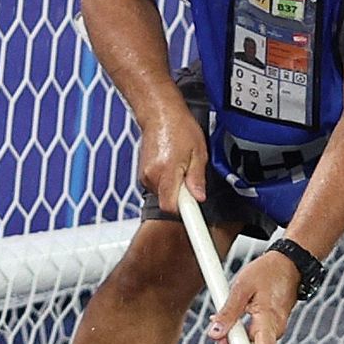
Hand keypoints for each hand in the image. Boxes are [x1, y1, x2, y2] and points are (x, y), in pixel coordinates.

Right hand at [133, 103, 206, 225]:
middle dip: (182, 196)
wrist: (159, 112)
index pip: (172, 207)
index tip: (194, 231)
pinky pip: (158, 186)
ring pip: (164, 195)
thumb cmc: (179, 126)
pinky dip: (167, 181)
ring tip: (180, 164)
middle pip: (169, 203)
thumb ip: (197, 177)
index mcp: (167, 172)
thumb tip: (199, 196)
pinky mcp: (144, 174)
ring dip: (174, 187)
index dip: (185, 217)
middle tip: (190, 177)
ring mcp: (145, 176)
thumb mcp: (198, 152)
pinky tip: (172, 163)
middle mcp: (152, 177)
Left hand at [205, 250, 301, 343]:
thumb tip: (214, 334)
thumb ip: (228, 312)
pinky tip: (232, 321)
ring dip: (234, 341)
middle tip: (217, 332)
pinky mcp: (271, 327)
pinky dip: (241, 335)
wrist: (289, 263)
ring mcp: (274, 330)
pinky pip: (254, 339)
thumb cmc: (266, 272)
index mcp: (269, 322)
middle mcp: (275, 331)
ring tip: (223, 321)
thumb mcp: (241, 288)